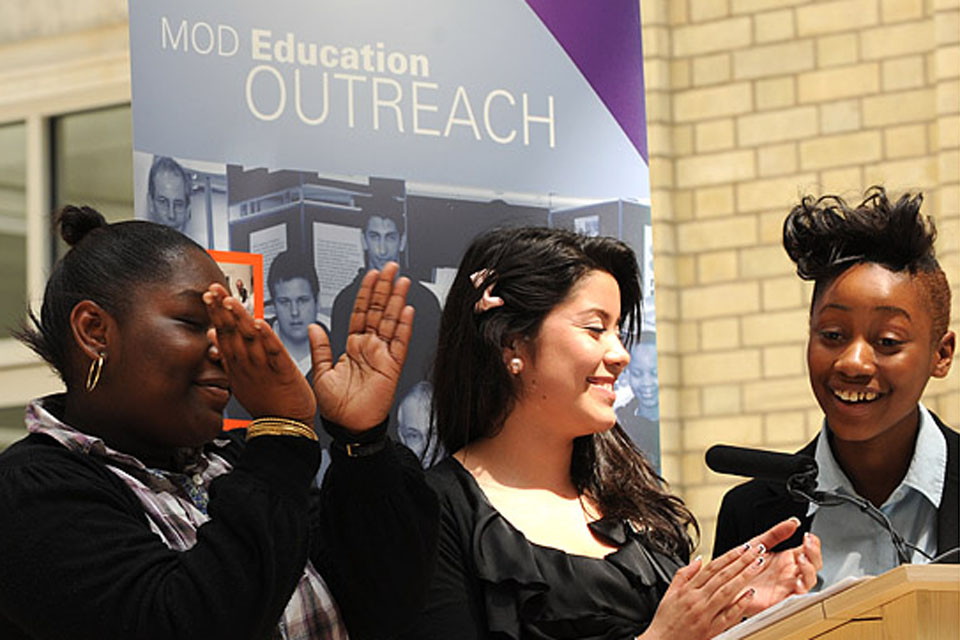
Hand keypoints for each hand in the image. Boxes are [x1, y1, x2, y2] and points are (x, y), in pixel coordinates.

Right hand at [204, 283, 315, 423]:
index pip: (222, 334)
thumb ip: (227, 356)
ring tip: (229, 300)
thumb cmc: (266, 403)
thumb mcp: (239, 380)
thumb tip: (213, 336)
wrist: (284, 428)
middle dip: (221, 310)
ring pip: (249, 339)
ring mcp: (263, 368)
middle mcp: (247, 365)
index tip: (208, 295)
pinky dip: (266, 337)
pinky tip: (258, 323)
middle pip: (231, 334)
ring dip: (238, 319)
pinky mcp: (282, 372)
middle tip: (212, 290)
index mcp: (237, 366)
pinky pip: (273, 352)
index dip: (215, 313)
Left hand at [308, 262, 413, 432]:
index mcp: (353, 347)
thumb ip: (321, 347)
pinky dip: (403, 326)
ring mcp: (382, 355)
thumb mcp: (321, 372)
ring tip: (401, 281)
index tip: (371, 275)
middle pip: (378, 311)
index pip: (360, 312)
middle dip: (384, 288)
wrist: (348, 428)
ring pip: (390, 321)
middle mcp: (369, 348)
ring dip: (396, 300)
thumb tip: (314, 325)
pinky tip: (406, 309)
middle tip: (390, 267)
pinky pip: (399, 342)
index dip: (365, 293)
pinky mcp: (392, 367)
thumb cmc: (337, 407)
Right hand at [640, 541, 766, 639]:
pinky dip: (740, 604)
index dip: (728, 556)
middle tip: (756, 550)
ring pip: (727, 591)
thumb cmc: (665, 621)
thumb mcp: (669, 593)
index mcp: (687, 590)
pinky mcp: (711, 630)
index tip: (742, 547)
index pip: (712, 567)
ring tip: (757, 565)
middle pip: (722, 576)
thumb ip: (683, 574)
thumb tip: (698, 560)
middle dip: (741, 561)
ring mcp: (705, 614)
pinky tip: (751, 593)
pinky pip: (728, 615)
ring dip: (744, 577)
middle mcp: (697, 600)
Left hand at [740, 519, 821, 614]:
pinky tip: (797, 581)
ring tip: (801, 558)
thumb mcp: (759, 544)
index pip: (809, 551)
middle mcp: (790, 573)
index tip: (809, 536)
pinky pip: (797, 597)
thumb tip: (793, 521)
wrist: (728, 585)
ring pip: (809, 580)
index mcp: (787, 559)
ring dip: (809, 570)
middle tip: (808, 544)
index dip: (813, 544)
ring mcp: (787, 586)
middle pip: (813, 565)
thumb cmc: (743, 567)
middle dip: (814, 554)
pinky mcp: (781, 599)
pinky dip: (801, 589)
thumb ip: (776, 533)